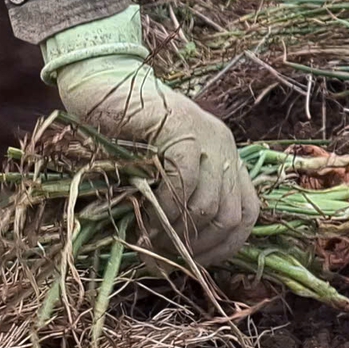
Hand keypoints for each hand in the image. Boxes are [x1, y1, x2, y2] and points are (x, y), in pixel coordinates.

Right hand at [43, 8, 257, 265]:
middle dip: (198, 246)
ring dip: (178, 232)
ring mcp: (207, 135)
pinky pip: (185, 180)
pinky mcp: (182, 127)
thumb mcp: (156, 177)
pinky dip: (166, 206)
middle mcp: (224, 146)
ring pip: (210, 203)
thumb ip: (175, 205)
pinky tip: (146, 213)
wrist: (100, 84)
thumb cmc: (120, 136)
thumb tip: (176, 261)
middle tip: (162, 258)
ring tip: (148, 241)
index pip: (248, 214)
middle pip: (232, 215)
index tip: (192, 263)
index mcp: (225, 158)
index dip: (224, 247)